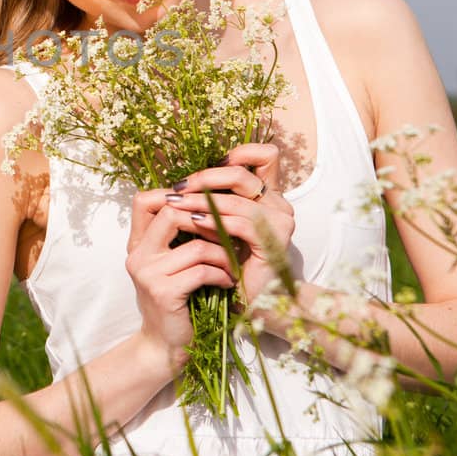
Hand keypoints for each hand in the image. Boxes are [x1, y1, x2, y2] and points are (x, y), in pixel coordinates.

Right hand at [125, 185, 239, 382]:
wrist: (165, 346)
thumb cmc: (176, 303)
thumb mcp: (170, 265)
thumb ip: (176, 238)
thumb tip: (206, 204)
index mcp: (137, 244)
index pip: (144, 200)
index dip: (175, 195)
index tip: (205, 205)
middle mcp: (137, 255)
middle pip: (171, 213)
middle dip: (206, 219)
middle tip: (227, 231)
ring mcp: (148, 274)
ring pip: (195, 246)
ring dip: (222, 254)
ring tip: (231, 265)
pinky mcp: (163, 292)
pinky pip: (201, 271)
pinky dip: (221, 275)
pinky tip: (227, 282)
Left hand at [163, 143, 297, 315]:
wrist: (247, 302)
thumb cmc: (230, 263)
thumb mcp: (220, 226)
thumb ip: (213, 201)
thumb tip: (182, 181)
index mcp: (269, 196)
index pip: (266, 156)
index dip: (239, 152)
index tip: (208, 165)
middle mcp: (280, 205)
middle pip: (242, 174)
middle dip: (204, 178)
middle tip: (178, 188)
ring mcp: (281, 224)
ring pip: (237, 199)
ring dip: (201, 201)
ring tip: (176, 205)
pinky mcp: (274, 243)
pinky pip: (241, 224)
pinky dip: (214, 222)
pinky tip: (194, 224)